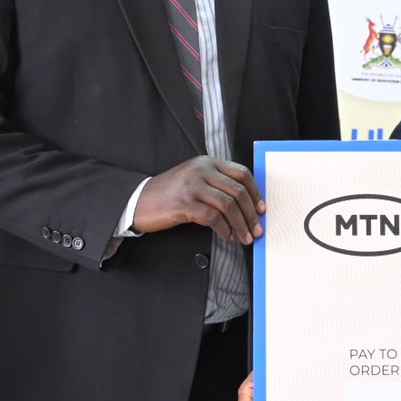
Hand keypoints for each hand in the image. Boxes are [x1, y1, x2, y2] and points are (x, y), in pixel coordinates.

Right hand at [132, 155, 264, 243]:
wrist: (139, 201)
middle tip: (257, 229)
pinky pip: (214, 218)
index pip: (241, 173)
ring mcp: (193, 186)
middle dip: (251, 214)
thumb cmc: (169, 194)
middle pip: (238, 191)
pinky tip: (227, 237)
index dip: (255, 192)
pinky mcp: (185, 203)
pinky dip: (224, 230)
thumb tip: (246, 203)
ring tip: (245, 238)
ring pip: (228, 206)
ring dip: (241, 225)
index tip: (261, 209)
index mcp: (207, 162)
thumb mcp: (195, 180)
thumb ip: (216, 184)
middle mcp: (202, 170)